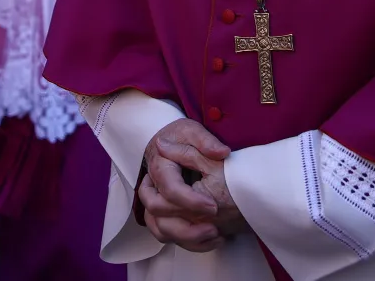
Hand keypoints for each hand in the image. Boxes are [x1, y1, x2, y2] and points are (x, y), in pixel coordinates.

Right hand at [138, 119, 246, 247]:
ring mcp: (154, 201)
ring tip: (215, 236)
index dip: (191, 201)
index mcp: (160, 166)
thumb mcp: (193, 131)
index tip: (214, 206)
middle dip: (186, 224)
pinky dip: (185, 242)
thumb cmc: (181, 136)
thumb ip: (206, 141)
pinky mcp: (160, 213)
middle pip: (158, 212)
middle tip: (215, 226)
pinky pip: (166, 235)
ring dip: (186, 238)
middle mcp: (152, 186)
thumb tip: (222, 153)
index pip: (170, 188)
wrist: (168, 139)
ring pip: (160, 229)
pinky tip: (210, 239)